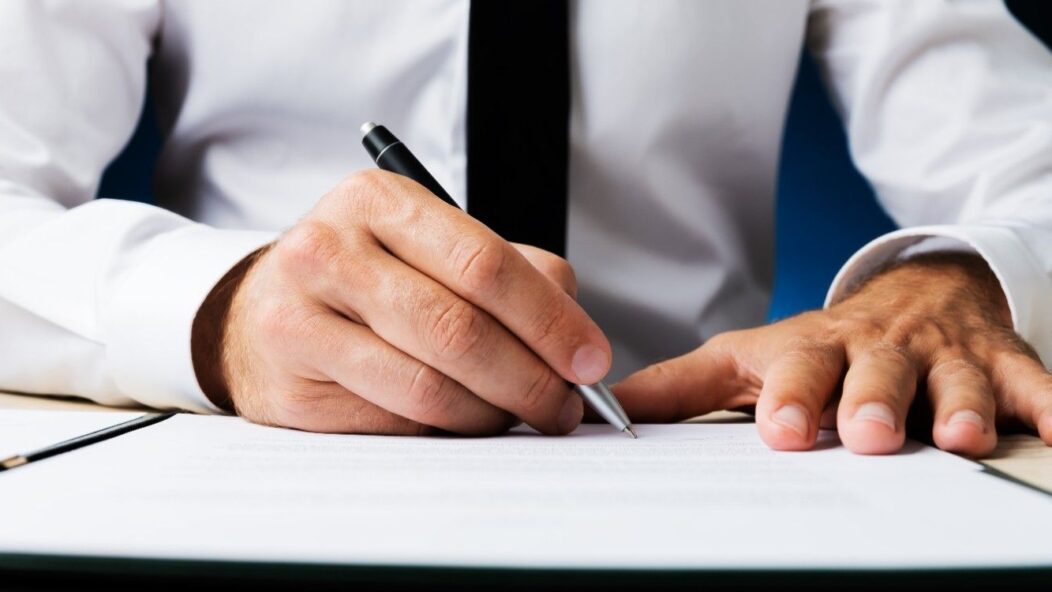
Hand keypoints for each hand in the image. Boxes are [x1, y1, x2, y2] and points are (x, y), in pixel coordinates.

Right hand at [192, 170, 610, 434]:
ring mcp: (298, 319)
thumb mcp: (431, 247)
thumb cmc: (366, 279)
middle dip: (530, 379)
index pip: (484, 264)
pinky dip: (445, 430)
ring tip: (517, 414)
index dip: (549, 319)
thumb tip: (573, 332)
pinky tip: (463, 421)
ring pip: (427, 387)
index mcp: (377, 201)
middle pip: (457, 329)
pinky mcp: (287, 387)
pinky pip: (394, 423)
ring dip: (492, 413)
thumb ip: (510, 271)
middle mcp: (328, 250)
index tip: (589, 360)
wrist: (256, 315)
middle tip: (563, 406)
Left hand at [613, 253, 1051, 455]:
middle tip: (867, 432)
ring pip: (956, 380)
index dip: (792, 398)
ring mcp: (943, 356)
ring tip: (959, 436)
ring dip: (960, 406)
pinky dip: (1046, 403)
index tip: (782, 431)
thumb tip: (616, 409)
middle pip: (877, 374)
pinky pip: (1031, 381)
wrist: (914, 293)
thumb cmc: (825, 343)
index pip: (799, 370)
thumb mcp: (754, 356)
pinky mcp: (1000, 361)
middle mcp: (879, 351)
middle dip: (874, 400)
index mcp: (816, 350)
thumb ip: (689, 386)